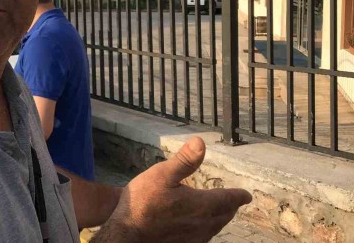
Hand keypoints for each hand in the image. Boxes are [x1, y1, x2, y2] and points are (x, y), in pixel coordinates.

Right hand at [100, 137, 251, 242]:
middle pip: (225, 215)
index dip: (239, 196)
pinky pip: (204, 237)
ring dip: (220, 218)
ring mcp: (194, 237)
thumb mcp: (161, 174)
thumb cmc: (142, 201)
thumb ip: (184, 160)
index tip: (247, 195)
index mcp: (202, 204)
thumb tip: (201, 142)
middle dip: (230, 206)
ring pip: (215, 227)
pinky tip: (199, 226)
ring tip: (219, 212)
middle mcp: (203, 223)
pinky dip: (208, 228)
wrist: (127, 233)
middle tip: (233, 201)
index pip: (229, 199)